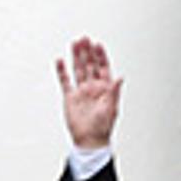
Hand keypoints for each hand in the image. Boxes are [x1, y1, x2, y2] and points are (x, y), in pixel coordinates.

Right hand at [57, 37, 122, 152]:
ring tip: (74, 44)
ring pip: (78, 69)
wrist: (89, 141)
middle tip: (84, 39)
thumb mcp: (112, 108)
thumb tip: (120, 78)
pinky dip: (62, 71)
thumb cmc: (103, 127)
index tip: (98, 44)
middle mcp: (93, 87)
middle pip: (89, 65)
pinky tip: (60, 61)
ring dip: (77, 57)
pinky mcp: (70, 97)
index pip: (103, 67)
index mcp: (105, 88)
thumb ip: (114, 92)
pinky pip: (65, 81)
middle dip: (87, 52)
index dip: (101, 56)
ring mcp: (81, 91)